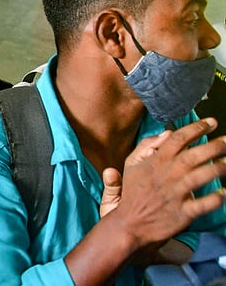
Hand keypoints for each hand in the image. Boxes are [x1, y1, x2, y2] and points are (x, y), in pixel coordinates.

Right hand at [111, 118, 225, 248]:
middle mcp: (167, 176)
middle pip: (194, 155)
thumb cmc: (133, 193)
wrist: (130, 224)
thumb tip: (166, 133)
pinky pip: (204, 204)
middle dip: (214, 146)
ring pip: (201, 176)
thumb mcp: (131, 165)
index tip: (211, 122)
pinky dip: (216, 198)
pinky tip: (224, 192)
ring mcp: (175, 194)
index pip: (177, 139)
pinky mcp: (183, 213)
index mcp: (155, 162)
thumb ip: (146, 146)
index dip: (196, 128)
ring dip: (218, 168)